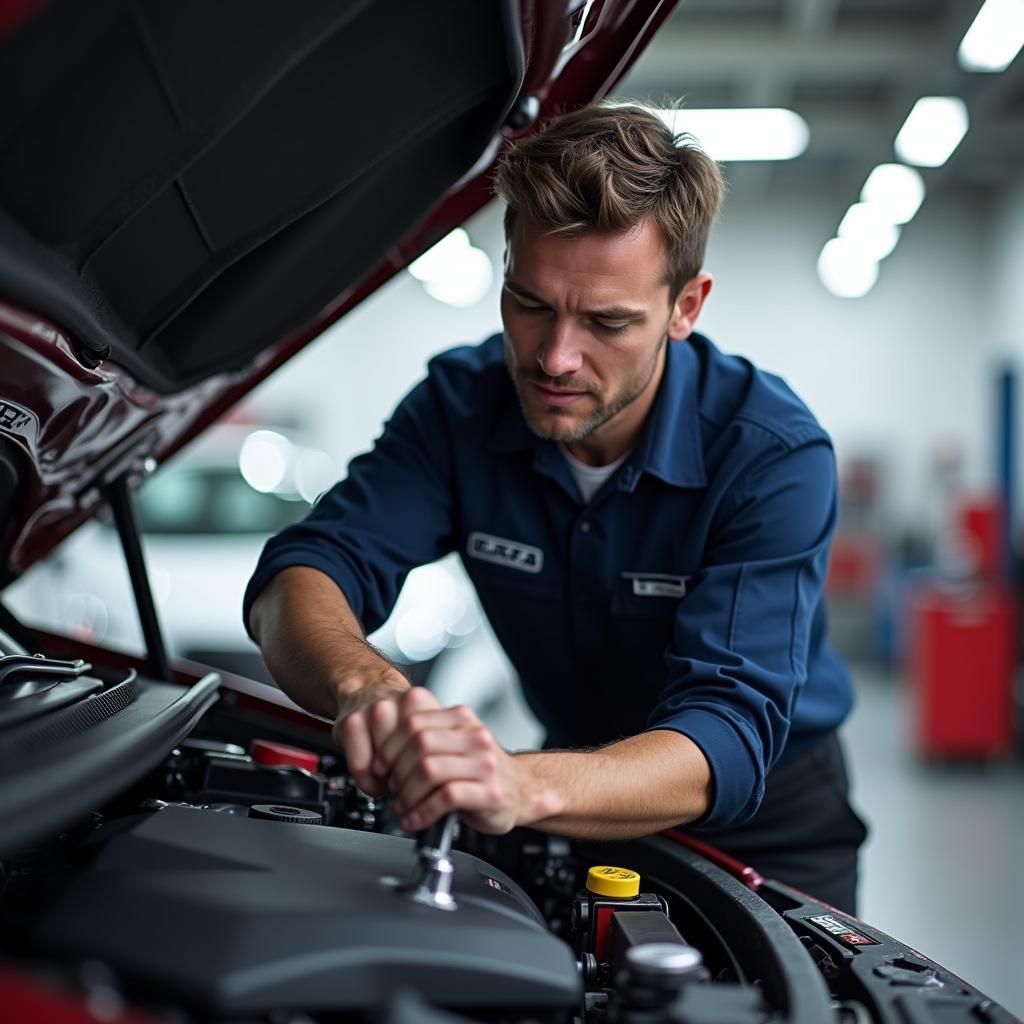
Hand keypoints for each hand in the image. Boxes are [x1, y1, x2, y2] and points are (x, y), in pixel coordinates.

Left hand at [341, 687, 525, 833]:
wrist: (520, 791)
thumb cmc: (479, 772)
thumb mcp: (455, 745)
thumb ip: (425, 740)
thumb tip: (382, 753)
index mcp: (462, 720)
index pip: (414, 722)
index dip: (390, 746)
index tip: (381, 766)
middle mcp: (475, 737)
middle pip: (419, 744)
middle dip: (397, 771)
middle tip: (392, 790)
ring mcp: (485, 764)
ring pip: (429, 769)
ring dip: (408, 794)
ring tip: (404, 807)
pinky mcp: (489, 793)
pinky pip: (445, 797)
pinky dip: (423, 812)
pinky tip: (417, 819)